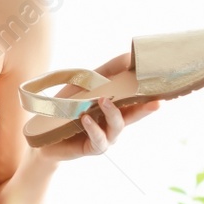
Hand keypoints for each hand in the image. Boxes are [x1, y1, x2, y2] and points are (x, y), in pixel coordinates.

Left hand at [34, 51, 162, 163]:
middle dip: (146, 109)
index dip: (148, 94)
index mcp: (116, 107)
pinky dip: (93, 128)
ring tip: (102, 101)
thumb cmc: (67, 106)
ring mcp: (106, 137)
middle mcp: (114, 123)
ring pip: (117, 126)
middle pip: (134, 116)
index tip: (160, 86)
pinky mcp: (93, 147)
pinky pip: (99, 139)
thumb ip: (106, 72)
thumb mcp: (84, 84)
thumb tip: (128, 56)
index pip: (136, 100)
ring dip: (112, 113)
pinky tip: (86, 119)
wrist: (44, 133)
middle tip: (157, 102)